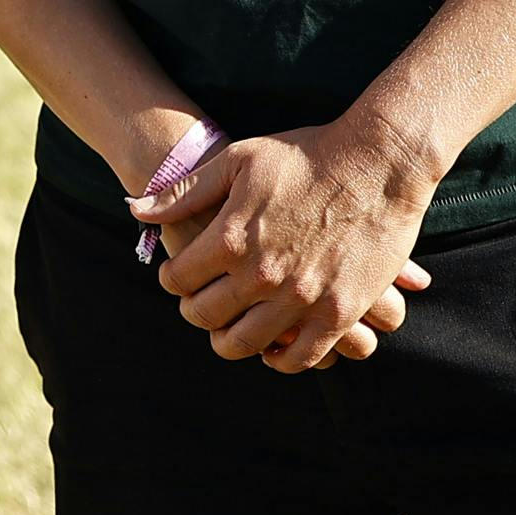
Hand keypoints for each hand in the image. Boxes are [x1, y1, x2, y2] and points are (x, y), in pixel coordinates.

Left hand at [136, 124, 436, 372]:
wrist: (379, 163)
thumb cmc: (306, 155)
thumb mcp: (238, 159)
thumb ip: (185, 192)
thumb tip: (135, 209)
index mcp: (232, 238)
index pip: (178, 280)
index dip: (171, 280)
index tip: (177, 277)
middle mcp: (262, 275)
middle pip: (206, 316)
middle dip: (194, 311)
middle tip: (199, 304)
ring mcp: (302, 299)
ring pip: (247, 344)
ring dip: (230, 341)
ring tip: (228, 329)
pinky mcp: (340, 313)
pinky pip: (302, 358)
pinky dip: (282, 359)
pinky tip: (274, 347)